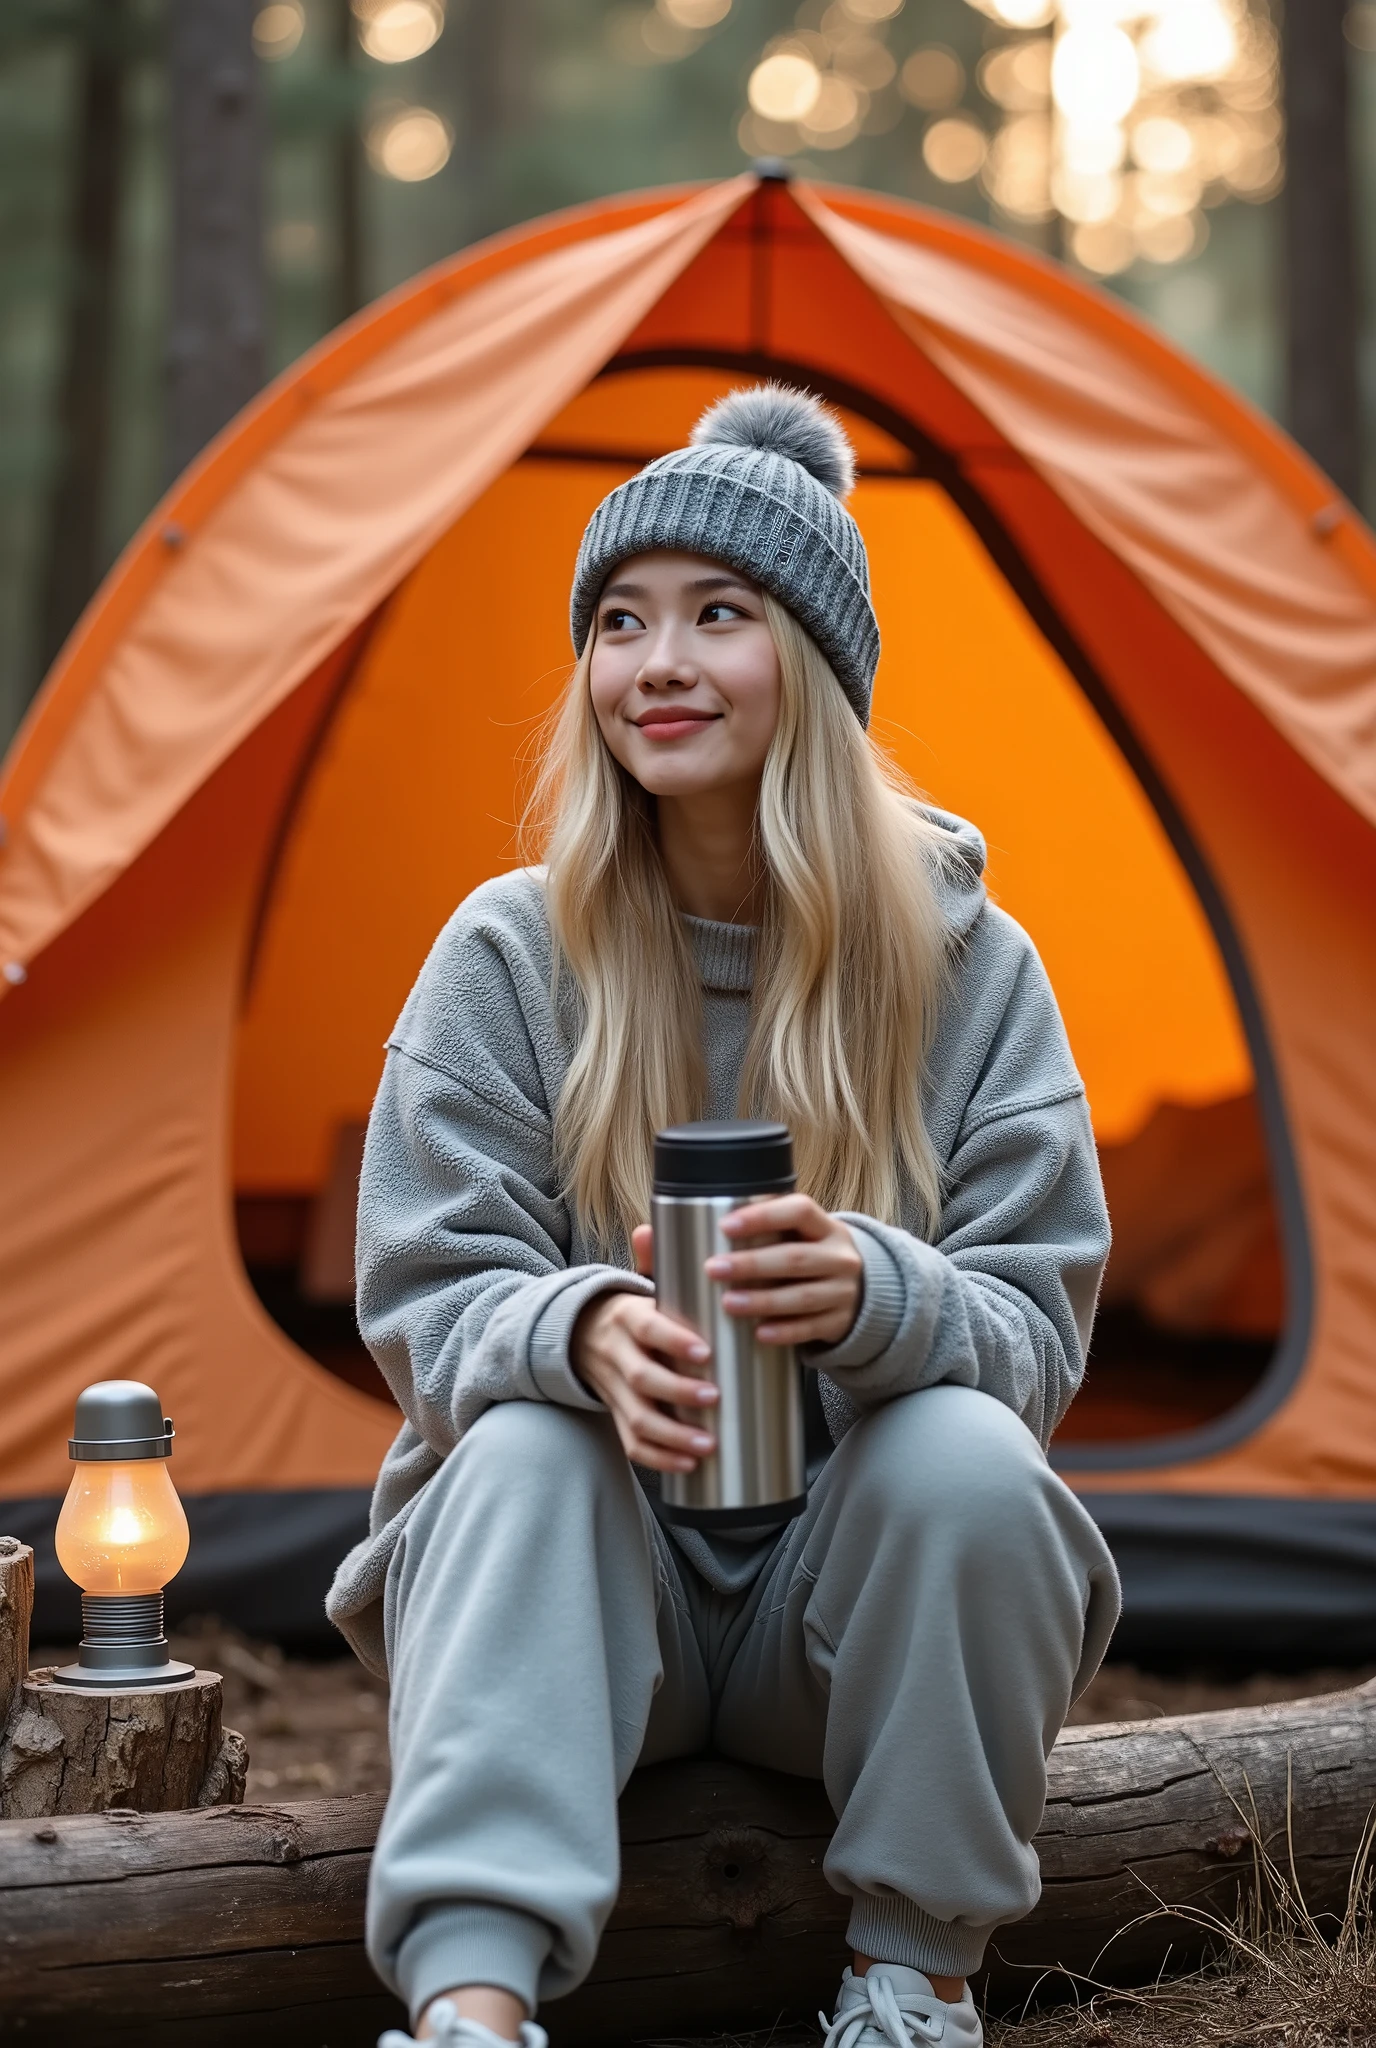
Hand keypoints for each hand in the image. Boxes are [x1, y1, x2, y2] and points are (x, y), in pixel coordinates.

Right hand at [571, 1289, 719, 1472]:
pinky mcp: (614, 1414)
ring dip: (673, 1436)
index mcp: (628, 1317)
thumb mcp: (653, 1301)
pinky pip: (631, 1443)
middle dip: (679, 1391)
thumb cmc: (639, 1317)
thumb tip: (744, 1315)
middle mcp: (616, 1352)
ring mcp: (612, 1387)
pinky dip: (660, 1458)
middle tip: (714, 1398)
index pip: (648, 1328)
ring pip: (637, 1417)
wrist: (585, 1330)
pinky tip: (688, 1463)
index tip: (706, 1353)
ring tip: (707, 1445)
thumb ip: (686, 1310)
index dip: (675, 1341)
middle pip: (641, 1377)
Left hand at [704, 1194, 861, 1347]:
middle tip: (714, 1268)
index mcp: (828, 1228)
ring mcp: (843, 1292)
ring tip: (729, 1303)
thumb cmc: (816, 1257)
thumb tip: (721, 1220)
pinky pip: (811, 1328)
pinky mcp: (840, 1322)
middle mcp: (840, 1258)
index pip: (800, 1212)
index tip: (726, 1226)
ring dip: (763, 1300)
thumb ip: (775, 1226)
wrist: (861, 1291)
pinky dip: (784, 1331)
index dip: (763, 1216)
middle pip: (795, 1258)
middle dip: (752, 1264)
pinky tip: (760, 1333)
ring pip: (802, 1297)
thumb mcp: (807, 1235)